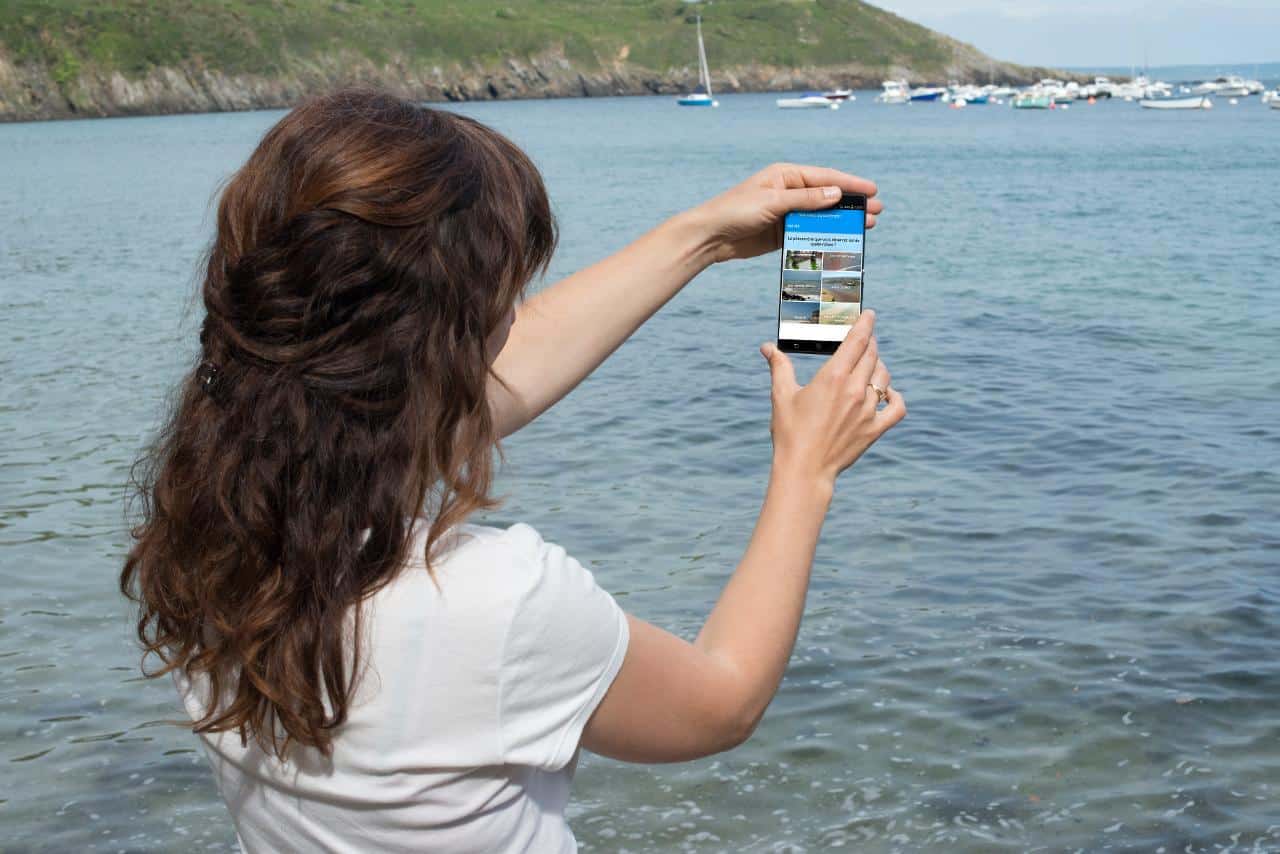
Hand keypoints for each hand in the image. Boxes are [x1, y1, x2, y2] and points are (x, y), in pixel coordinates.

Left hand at [685, 163, 882, 263]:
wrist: (710, 236)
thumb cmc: (736, 211)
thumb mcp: (773, 202)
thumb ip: (806, 199)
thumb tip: (836, 193)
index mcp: (786, 176)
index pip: (826, 178)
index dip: (850, 184)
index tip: (873, 190)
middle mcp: (789, 192)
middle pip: (827, 197)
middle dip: (852, 204)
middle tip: (876, 212)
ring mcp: (786, 213)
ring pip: (821, 216)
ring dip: (841, 221)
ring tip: (865, 227)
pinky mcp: (781, 233)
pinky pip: (808, 233)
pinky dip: (824, 236)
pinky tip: (840, 241)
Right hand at [761, 310, 904, 489]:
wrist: (804, 469)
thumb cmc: (790, 432)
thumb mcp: (781, 395)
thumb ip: (779, 367)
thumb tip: (767, 347)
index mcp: (834, 377)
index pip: (858, 340)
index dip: (865, 323)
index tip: (869, 314)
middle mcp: (855, 390)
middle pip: (872, 355)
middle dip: (869, 343)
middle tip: (863, 340)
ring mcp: (868, 410)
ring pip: (883, 377)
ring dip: (877, 366)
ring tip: (869, 365)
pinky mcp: (875, 429)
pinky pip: (896, 407)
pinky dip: (895, 397)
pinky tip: (887, 393)